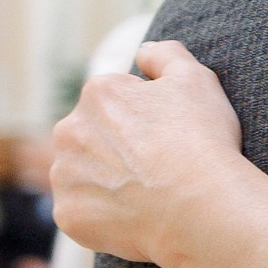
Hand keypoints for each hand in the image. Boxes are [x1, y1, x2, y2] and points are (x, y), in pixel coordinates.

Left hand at [51, 41, 246, 267]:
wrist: (201, 207)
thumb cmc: (202, 140)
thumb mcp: (196, 79)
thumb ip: (165, 55)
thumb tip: (142, 50)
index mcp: (98, 93)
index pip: (116, 102)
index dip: (146, 119)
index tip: (168, 137)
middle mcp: (70, 130)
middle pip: (92, 137)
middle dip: (116, 148)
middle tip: (157, 166)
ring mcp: (65, 176)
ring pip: (83, 174)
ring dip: (106, 180)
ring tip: (147, 193)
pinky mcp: (68, 214)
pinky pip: (83, 211)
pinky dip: (103, 215)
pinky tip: (135, 216)